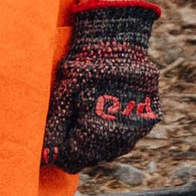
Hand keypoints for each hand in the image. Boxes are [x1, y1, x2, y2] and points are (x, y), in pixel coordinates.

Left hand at [42, 0, 161, 172]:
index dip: (61, 152)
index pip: (75, 158)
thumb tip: (44, 156)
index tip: (53, 144)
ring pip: (114, 148)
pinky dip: (116, 131)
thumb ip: (53, 130)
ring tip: (87, 119)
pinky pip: (130, 135)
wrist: (117, 37)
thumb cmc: (84, 65)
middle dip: (79, 147)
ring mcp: (140, 126)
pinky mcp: (151, 116)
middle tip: (68, 129)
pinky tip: (106, 114)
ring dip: (99, 142)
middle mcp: (123, 135)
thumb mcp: (63, 96)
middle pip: (94, 156)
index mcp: (99, 132)